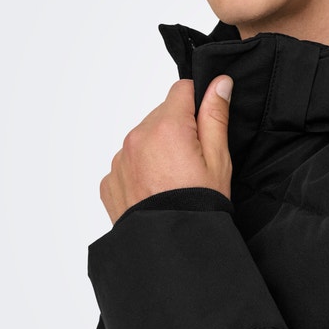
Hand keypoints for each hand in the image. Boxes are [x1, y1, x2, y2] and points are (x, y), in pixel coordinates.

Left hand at [100, 76, 232, 223]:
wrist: (173, 246)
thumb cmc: (199, 205)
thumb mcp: (218, 158)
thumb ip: (215, 115)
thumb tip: (219, 83)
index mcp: (166, 127)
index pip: (182, 90)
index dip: (198, 104)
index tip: (205, 127)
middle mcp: (137, 137)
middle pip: (161, 115)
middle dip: (177, 129)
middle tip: (193, 162)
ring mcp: (120, 160)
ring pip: (143, 139)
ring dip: (157, 149)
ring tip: (174, 180)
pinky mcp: (110, 181)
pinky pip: (127, 163)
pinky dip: (140, 171)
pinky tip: (156, 191)